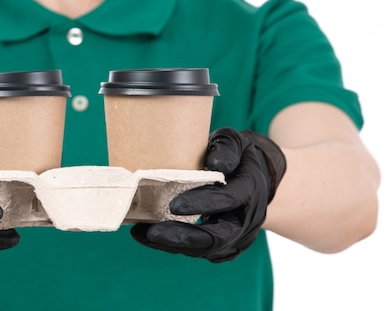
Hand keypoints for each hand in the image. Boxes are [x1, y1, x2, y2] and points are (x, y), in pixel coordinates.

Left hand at [131, 127, 285, 262]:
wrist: (250, 176)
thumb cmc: (234, 155)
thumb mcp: (232, 142)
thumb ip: (225, 149)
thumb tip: (216, 164)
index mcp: (251, 188)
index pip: (229, 200)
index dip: (203, 203)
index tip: (173, 205)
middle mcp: (248, 218)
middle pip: (219, 237)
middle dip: (185, 237)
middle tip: (153, 232)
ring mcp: (240, 237)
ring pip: (208, 250)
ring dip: (175, 245)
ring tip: (144, 235)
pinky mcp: (227, 247)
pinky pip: (202, 252)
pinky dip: (176, 248)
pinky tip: (151, 239)